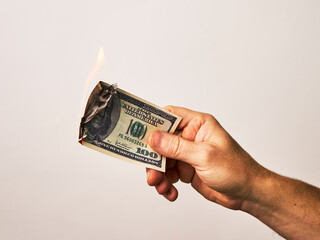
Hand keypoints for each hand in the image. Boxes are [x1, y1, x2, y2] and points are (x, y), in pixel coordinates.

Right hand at [146, 106, 263, 208]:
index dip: (152, 123)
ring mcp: (187, 153)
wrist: (247, 193)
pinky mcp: (185, 168)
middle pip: (160, 142)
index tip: (137, 133)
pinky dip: (166, 184)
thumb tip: (154, 137)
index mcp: (197, 124)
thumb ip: (177, 147)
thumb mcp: (205, 156)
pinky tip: (171, 192)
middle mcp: (190, 137)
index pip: (168, 116)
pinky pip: (168, 174)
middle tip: (151, 172)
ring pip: (161, 160)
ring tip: (162, 186)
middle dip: (153, 159)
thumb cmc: (237, 169)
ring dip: (158, 175)